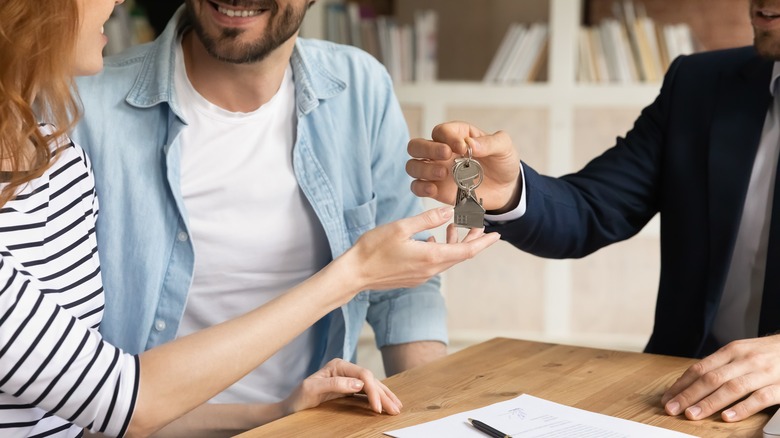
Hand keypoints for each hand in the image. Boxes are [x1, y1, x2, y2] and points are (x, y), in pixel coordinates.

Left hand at [280, 359, 401, 415]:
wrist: (290, 407)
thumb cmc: (298, 398)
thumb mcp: (312, 389)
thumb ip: (334, 384)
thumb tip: (359, 384)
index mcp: (338, 366)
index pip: (363, 375)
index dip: (373, 390)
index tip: (377, 408)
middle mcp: (345, 369)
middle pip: (371, 380)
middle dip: (384, 395)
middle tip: (395, 410)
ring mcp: (348, 378)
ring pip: (372, 385)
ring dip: (385, 396)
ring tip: (397, 407)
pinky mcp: (349, 388)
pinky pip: (367, 392)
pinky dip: (378, 398)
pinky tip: (386, 403)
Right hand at [347, 207, 500, 290]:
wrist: (354, 274)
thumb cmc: (373, 249)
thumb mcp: (401, 227)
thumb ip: (427, 219)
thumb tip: (450, 212)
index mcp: (431, 257)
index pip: (467, 251)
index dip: (484, 242)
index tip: (497, 234)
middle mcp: (430, 270)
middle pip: (460, 256)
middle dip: (472, 240)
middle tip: (480, 225)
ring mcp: (422, 276)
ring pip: (447, 259)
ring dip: (454, 244)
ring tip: (453, 227)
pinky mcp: (413, 278)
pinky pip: (435, 263)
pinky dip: (440, 249)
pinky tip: (431, 239)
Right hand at [406, 121, 520, 211]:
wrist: (506, 189)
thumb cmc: (502, 162)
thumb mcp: (504, 147)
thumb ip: (490, 142)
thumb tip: (470, 144)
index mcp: (456, 136)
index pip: (441, 131)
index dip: (448, 137)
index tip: (463, 148)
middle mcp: (441, 152)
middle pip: (416, 146)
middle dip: (427, 149)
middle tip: (446, 155)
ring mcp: (436, 171)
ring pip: (413, 166)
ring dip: (424, 169)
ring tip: (443, 173)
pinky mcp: (436, 190)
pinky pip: (417, 187)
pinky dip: (421, 188)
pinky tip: (434, 190)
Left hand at [662, 335, 779, 421]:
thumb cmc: (767, 353)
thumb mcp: (741, 352)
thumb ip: (720, 366)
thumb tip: (690, 382)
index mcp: (732, 351)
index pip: (700, 368)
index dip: (682, 384)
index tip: (667, 398)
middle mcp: (745, 360)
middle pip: (711, 379)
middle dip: (688, 395)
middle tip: (672, 409)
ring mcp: (763, 373)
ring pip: (732, 388)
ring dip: (709, 403)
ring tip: (692, 415)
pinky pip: (760, 398)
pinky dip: (743, 408)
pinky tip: (728, 417)